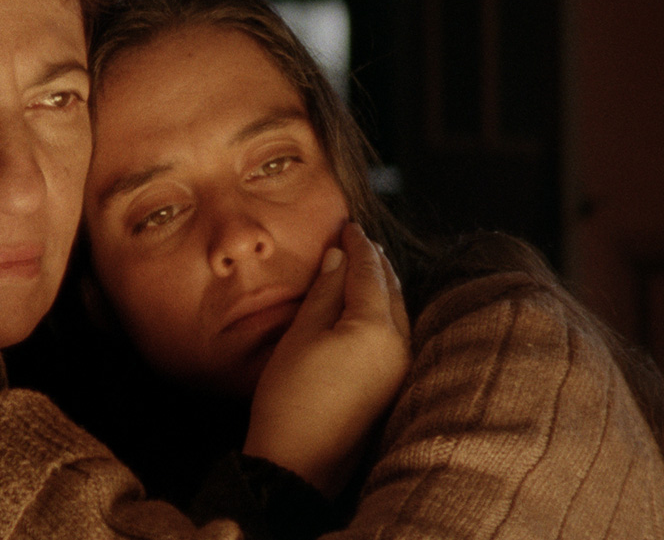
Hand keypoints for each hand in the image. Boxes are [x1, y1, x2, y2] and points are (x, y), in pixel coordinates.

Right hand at [242, 222, 410, 497]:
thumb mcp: (300, 335)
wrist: (297, 464)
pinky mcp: (393, 388)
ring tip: (364, 267)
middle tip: (357, 240)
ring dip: (383, 286)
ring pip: (399, 313)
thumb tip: (338, 258)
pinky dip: (385, 311)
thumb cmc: (289, 397)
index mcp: (376, 329)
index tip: (348, 226)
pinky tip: (369, 307)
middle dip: (375, 262)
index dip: (358, 245)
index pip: (370, 272)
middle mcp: (400, 347)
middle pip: (392, 290)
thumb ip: (324, 292)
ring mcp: (401, 370)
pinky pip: (396, 334)